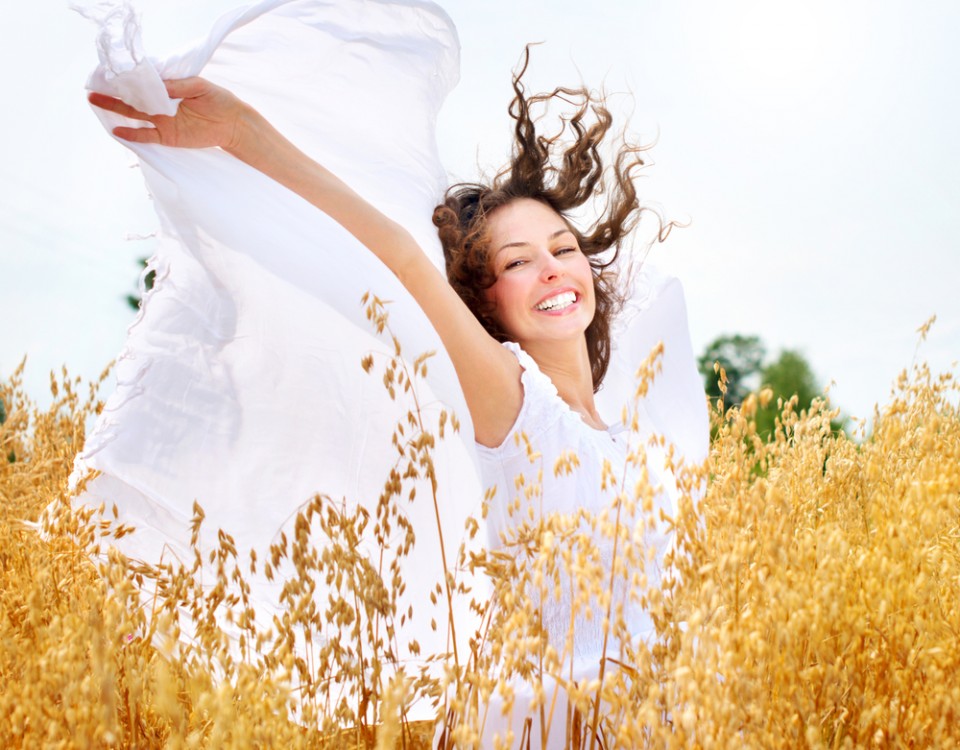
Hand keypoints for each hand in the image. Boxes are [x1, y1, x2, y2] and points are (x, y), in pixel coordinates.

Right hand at [88, 77, 249, 151]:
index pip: (144, 82)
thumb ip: (178, 85)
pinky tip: (116, 130)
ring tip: (95, 102)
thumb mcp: (199, 86)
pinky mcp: (168, 137)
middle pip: (133, 98)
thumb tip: (157, 83)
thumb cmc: (219, 100)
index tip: (109, 72)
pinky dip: (132, 134)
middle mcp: (162, 104)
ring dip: (116, 110)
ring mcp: (163, 121)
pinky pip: (147, 135)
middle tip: (92, 88)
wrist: (234, 124)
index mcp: (168, 89)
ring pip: (135, 115)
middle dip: (113, 93)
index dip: (127, 78)